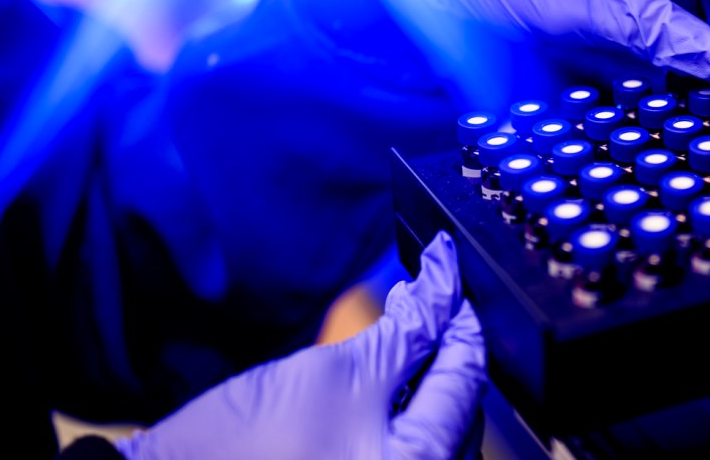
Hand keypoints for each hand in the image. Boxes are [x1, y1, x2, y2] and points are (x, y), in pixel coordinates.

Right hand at [114, 232, 485, 459]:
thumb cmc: (244, 450)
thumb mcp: (337, 375)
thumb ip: (403, 337)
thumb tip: (439, 296)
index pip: (464, 375)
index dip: (457, 311)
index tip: (448, 268)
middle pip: (457, 399)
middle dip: (445, 337)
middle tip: (430, 287)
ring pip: (433, 416)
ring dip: (425, 362)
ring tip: (411, 315)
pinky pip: (403, 435)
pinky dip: (403, 393)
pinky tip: (390, 360)